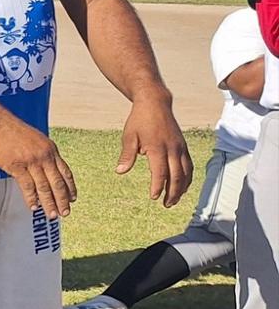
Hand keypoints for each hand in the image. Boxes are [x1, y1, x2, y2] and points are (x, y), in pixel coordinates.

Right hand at [0, 112, 76, 218]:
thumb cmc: (13, 131)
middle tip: (65, 212)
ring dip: (49, 203)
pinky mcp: (17, 166)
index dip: (70, 187)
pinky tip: (34, 206)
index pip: (65, 172)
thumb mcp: (36, 140)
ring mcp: (31, 162)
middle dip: (62, 200)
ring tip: (51, 214)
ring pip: (44, 187)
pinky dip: (31, 198)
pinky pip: (27, 186)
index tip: (72, 199)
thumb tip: (46, 168)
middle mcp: (44, 157)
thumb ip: (43, 154)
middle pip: (57, 183)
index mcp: (51, 150)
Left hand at [118, 90, 190, 207]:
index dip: (158, 186)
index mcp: (157, 147)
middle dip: (172, 192)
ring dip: (182, 188)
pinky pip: (189, 165)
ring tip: (175, 200)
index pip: (160, 172)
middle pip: (176, 175)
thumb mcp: (129, 136)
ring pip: (186, 172)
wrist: (155, 103)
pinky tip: (183, 186)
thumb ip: (126, 155)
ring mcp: (180, 147)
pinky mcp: (183, 146)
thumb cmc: (139, 120)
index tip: (154, 197)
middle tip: (166, 205)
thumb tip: (120, 172)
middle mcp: (172, 149)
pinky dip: (188, 178)